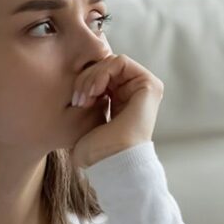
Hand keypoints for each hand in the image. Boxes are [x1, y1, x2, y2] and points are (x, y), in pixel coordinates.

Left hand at [70, 54, 163, 168]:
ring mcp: (144, 88)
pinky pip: (120, 62)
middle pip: (104, 64)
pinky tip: (94, 92)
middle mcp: (134, 92)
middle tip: (77, 99)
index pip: (99, 72)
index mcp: (121, 98)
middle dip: (85, 78)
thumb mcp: (85, 115)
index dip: (84, 80)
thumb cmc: (95, 149)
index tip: (74, 101)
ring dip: (91, 77)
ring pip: (109, 61)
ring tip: (84, 99)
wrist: (110, 162)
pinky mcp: (149, 85)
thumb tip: (74, 73)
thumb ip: (86, 93)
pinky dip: (101, 73)